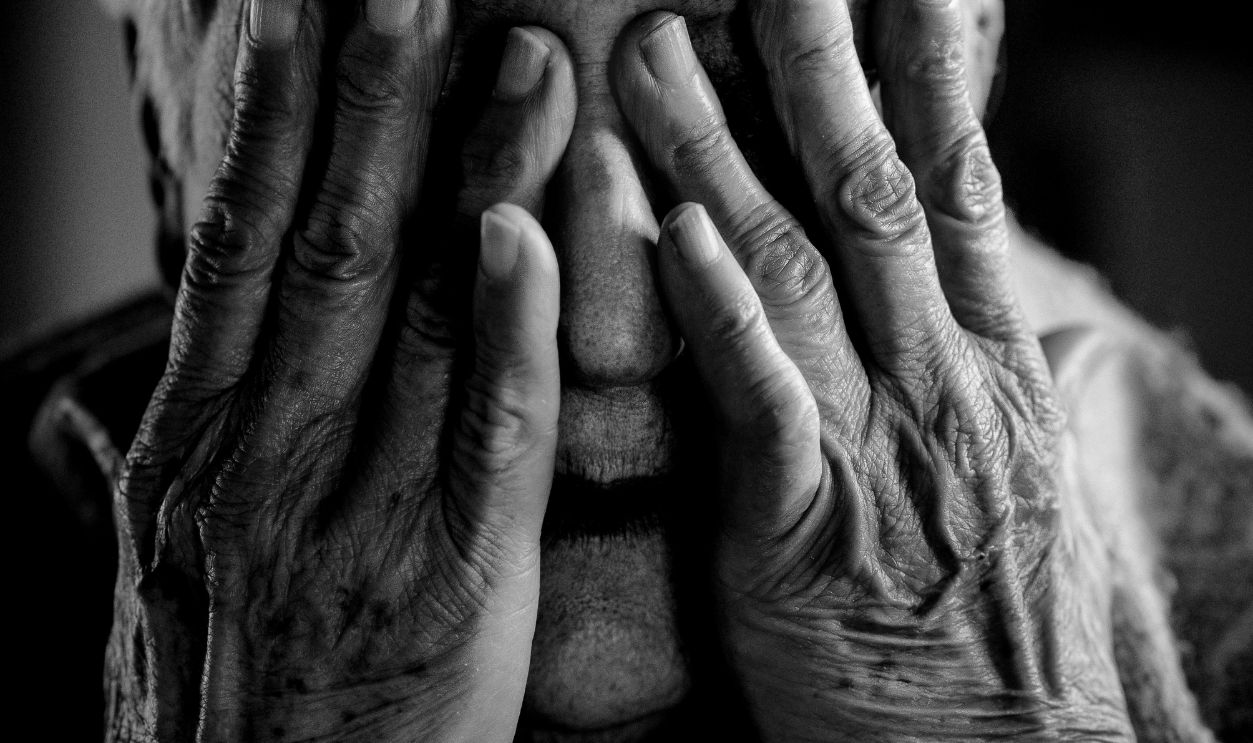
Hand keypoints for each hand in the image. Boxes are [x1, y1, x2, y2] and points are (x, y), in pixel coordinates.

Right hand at [105, 1, 574, 739]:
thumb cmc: (233, 694)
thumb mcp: (179, 549)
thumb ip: (219, 427)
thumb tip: (230, 319)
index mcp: (198, 444)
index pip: (240, 248)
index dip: (270, 122)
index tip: (296, 12)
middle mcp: (263, 458)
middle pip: (322, 245)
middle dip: (369, 103)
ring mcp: (351, 516)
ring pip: (409, 312)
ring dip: (464, 174)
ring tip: (516, 58)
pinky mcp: (449, 583)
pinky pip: (485, 438)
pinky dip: (504, 330)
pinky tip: (521, 235)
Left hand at [612, 0, 1129, 737]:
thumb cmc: (1000, 620)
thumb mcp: (1036, 483)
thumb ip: (1029, 376)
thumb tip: (1052, 306)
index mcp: (990, 363)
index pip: (964, 185)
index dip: (935, 75)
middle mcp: (939, 379)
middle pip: (877, 193)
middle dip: (821, 71)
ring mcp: (874, 444)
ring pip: (797, 266)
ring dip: (724, 152)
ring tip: (659, 55)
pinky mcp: (800, 522)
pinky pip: (763, 397)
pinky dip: (723, 309)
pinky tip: (682, 227)